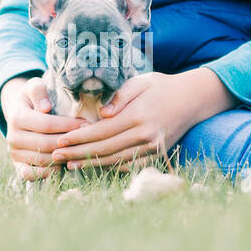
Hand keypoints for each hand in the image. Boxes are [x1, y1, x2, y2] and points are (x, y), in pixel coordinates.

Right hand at [2, 75, 89, 180]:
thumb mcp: (35, 87)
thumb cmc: (34, 98)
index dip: (68, 125)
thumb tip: (45, 108)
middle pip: (46, 144)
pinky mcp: (17, 166)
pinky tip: (62, 164)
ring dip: (63, 157)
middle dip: (69, 142)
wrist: (19, 112)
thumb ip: (39, 91)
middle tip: (87, 138)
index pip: (46, 124)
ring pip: (43, 160)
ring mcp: (14, 153)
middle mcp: (12, 137)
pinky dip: (47, 172)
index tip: (86, 124)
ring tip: (79, 150)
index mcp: (17, 117)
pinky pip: (31, 175)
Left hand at [50, 69, 228, 172]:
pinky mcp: (157, 155)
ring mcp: (153, 148)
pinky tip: (94, 166)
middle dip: (78, 154)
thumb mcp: (140, 82)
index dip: (78, 138)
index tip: (60, 141)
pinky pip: (130, 166)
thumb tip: (101, 114)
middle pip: (105, 149)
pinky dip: (111, 168)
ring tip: (69, 165)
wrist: (194, 99)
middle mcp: (145, 135)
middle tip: (56, 157)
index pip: (101, 131)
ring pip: (116, 161)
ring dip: (91, 164)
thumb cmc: (162, 86)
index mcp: (138, 116)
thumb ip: (119, 97)